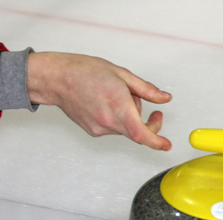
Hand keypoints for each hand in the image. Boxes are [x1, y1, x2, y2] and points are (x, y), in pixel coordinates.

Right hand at [26, 52, 171, 149]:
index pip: (142, 134)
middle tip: (155, 111)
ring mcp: (99, 129)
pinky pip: (114, 129)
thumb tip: (164, 98)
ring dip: (131, 118)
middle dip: (149, 123)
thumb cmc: (84, 72)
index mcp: (118, 106)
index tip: (166, 145)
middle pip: (138, 133)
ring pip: (126, 130)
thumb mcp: (122, 74)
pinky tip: (107, 103)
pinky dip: (118, 119)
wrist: (56, 79)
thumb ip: (146, 89)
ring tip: (118, 97)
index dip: (157, 142)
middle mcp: (108, 121)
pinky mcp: (93, 131)